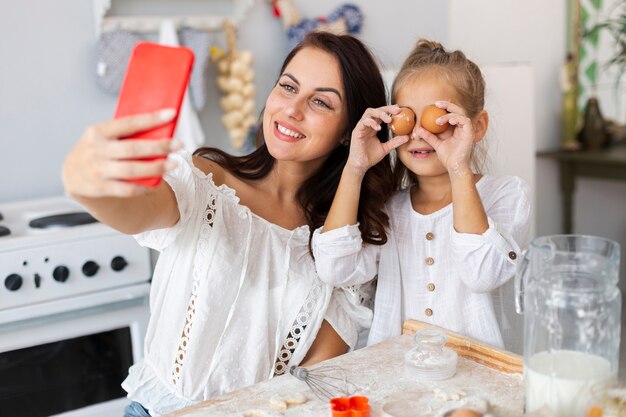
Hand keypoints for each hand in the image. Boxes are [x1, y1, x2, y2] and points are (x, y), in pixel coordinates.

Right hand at [62, 109, 180, 197]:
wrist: (71, 175)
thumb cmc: (96, 151)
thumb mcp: (102, 136)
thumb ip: (124, 133)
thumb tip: (159, 128)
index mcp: (98, 132)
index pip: (128, 122)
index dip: (151, 118)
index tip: (171, 114)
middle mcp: (97, 150)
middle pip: (133, 148)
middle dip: (159, 146)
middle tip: (179, 144)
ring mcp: (98, 170)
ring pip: (132, 170)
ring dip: (156, 168)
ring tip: (173, 164)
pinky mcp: (100, 188)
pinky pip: (127, 189)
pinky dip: (144, 187)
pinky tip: (156, 182)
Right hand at [347, 105, 408, 175]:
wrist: (361, 165)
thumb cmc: (371, 157)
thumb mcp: (386, 148)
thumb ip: (395, 142)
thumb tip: (407, 137)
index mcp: (373, 128)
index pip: (381, 114)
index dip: (389, 110)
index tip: (399, 110)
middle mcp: (367, 125)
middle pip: (376, 110)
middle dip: (387, 108)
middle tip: (397, 110)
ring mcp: (361, 127)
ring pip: (369, 113)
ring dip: (380, 113)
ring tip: (389, 120)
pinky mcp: (356, 132)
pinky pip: (363, 122)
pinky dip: (371, 123)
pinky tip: (378, 128)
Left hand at [417, 101, 474, 175]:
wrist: (454, 167)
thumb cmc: (448, 157)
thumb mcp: (436, 144)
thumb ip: (429, 136)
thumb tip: (419, 130)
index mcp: (457, 129)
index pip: (453, 113)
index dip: (445, 107)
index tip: (434, 105)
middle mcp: (463, 128)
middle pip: (458, 110)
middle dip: (448, 104)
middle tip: (436, 104)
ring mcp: (467, 130)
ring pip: (461, 114)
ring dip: (449, 114)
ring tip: (438, 121)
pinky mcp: (470, 133)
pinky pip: (465, 121)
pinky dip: (457, 118)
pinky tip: (450, 121)